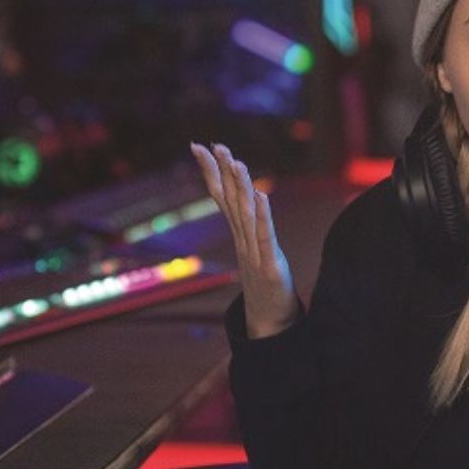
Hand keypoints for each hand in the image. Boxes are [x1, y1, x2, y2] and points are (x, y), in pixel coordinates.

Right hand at [191, 143, 297, 337]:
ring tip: (236, 161)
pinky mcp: (270, 266)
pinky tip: (261, 196)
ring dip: (240, 186)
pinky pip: (265, 237)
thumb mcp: (253, 251)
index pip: (221, 197)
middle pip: (229, 200)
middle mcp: (242, 240)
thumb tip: (245, 204)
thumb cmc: (264, 285)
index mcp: (238, 234)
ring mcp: (254, 252)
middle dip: (221, 170)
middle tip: (213, 144)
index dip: (210, 171)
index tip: (198, 146)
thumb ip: (249, 227)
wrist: (270, 323)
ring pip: (245, 214)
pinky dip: (262, 216)